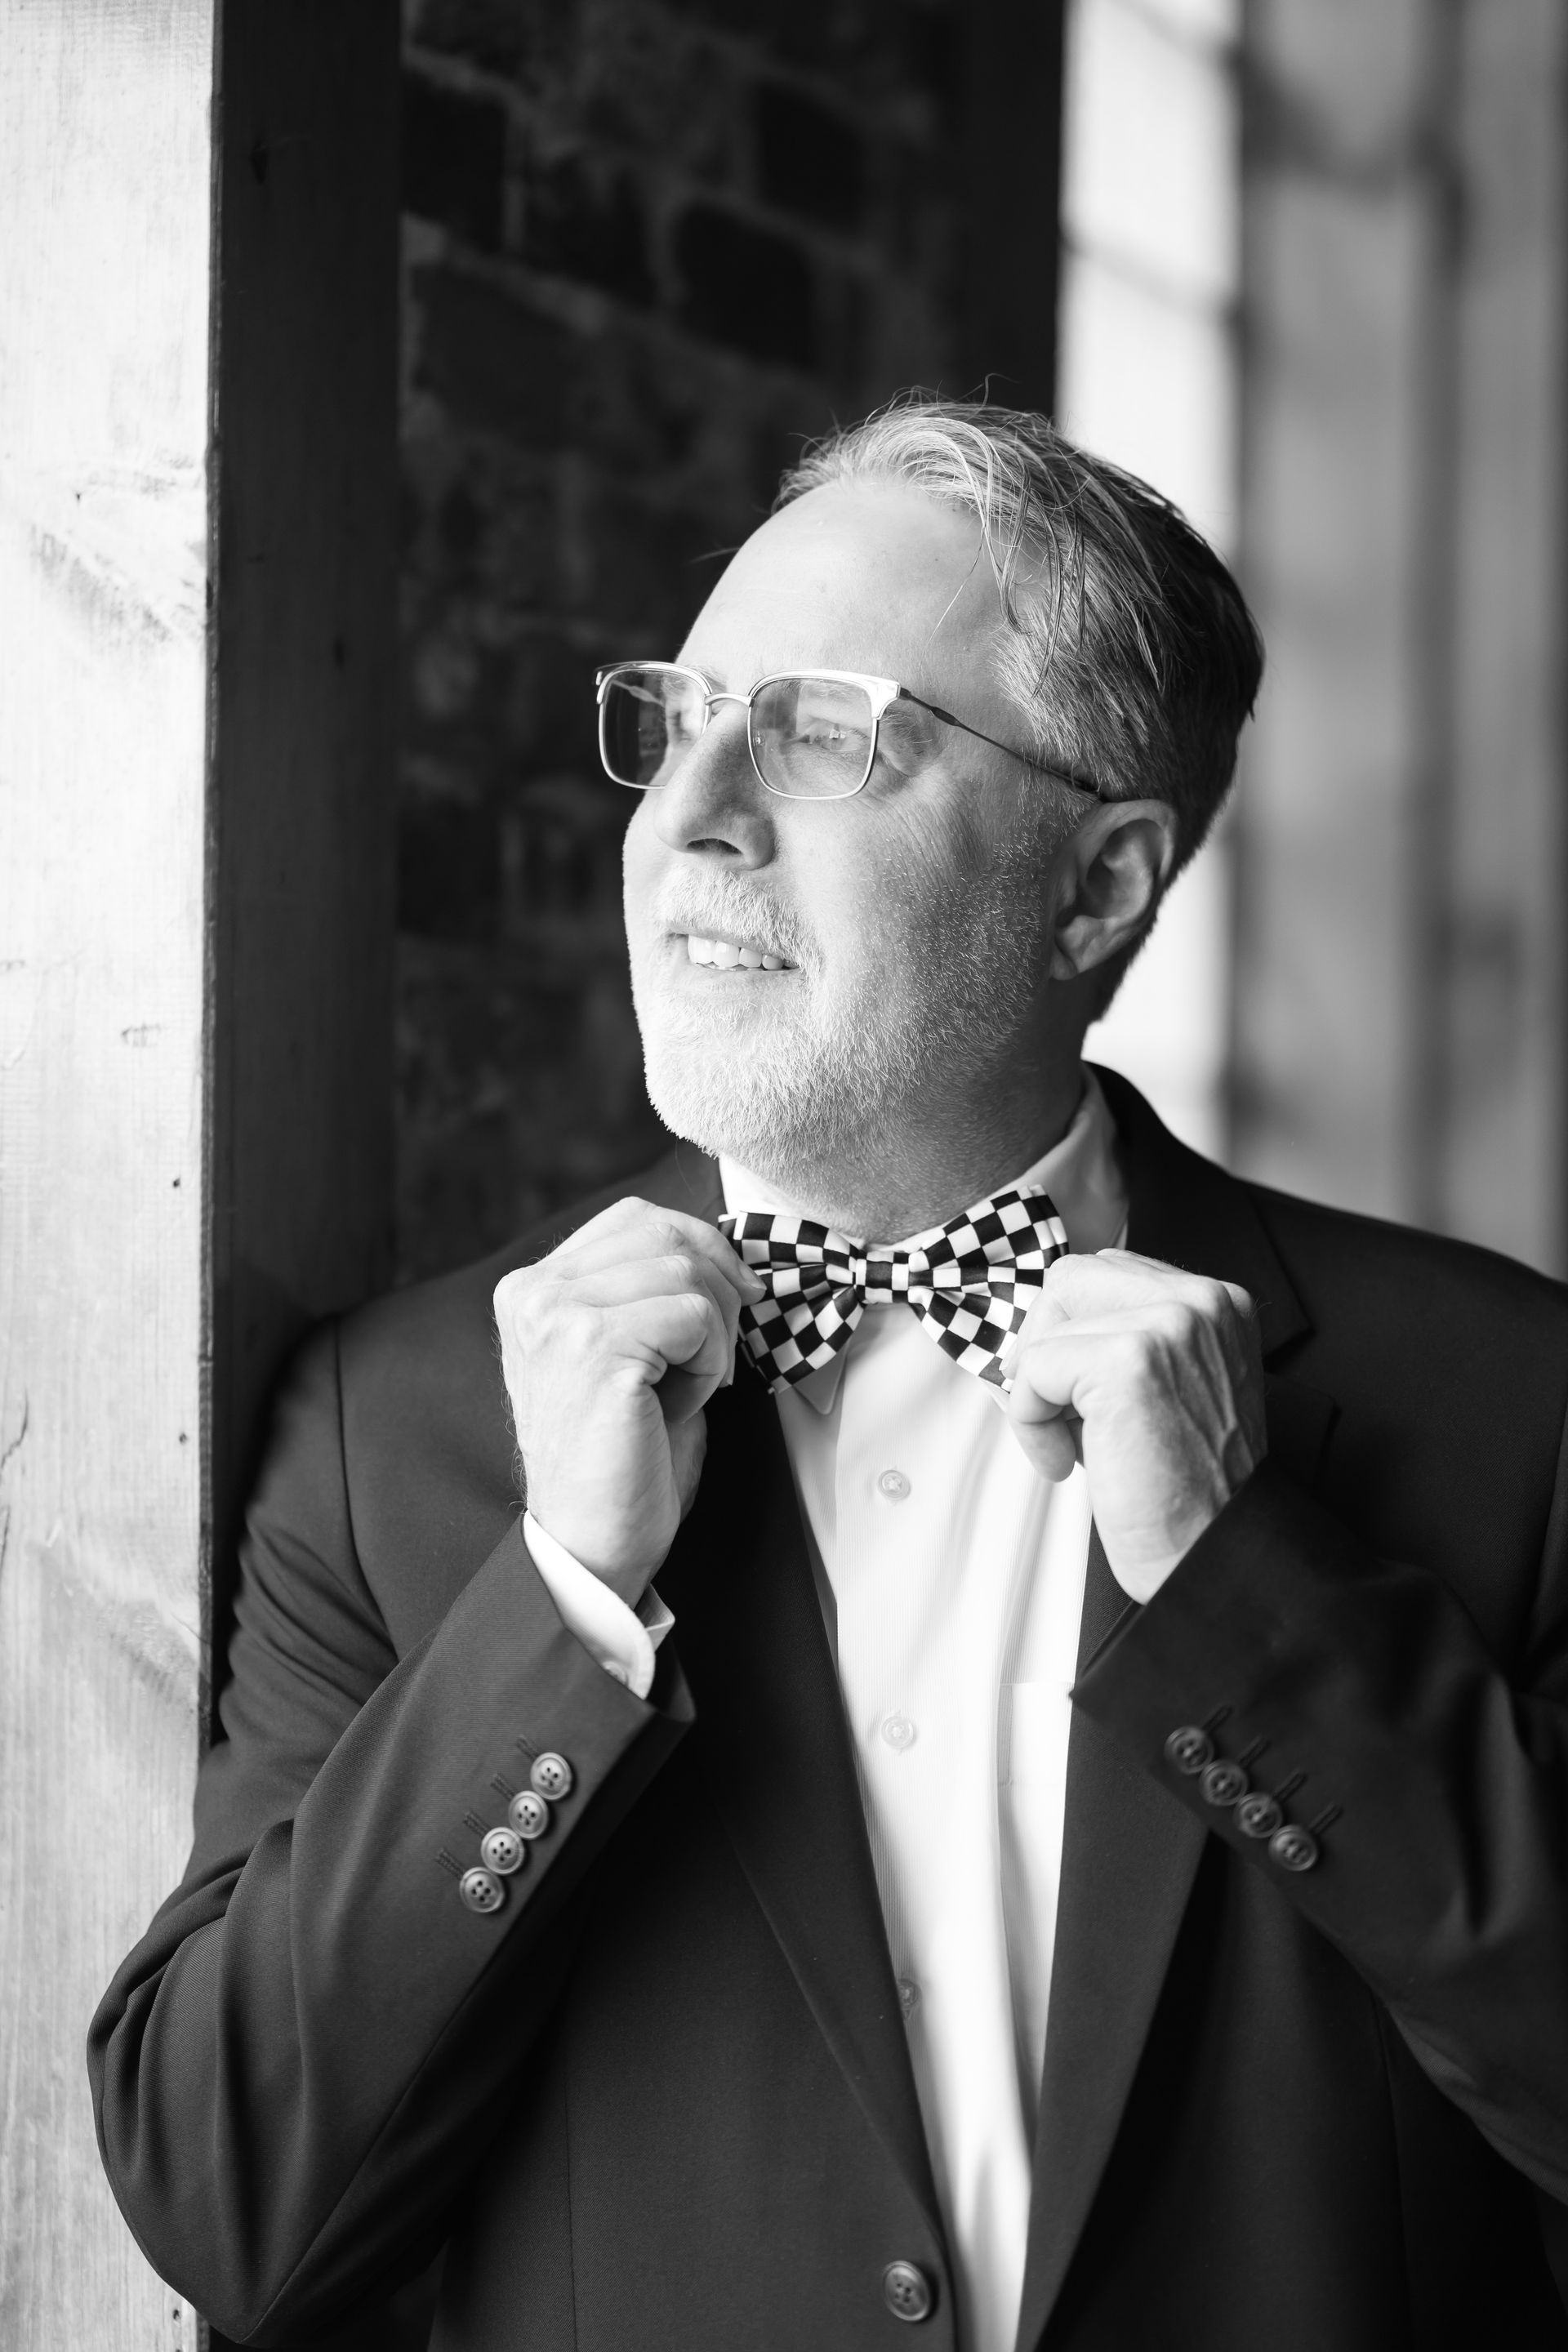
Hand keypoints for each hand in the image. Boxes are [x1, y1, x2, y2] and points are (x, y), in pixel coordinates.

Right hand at [494, 1199, 763, 1605]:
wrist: (589, 1546)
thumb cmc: (618, 1461)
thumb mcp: (626, 1352)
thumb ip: (648, 1291)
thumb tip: (726, 1249)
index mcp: (533, 1288)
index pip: (637, 1219)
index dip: (700, 1253)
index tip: (723, 1308)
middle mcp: (534, 1292)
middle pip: (667, 1234)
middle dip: (717, 1292)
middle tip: (710, 1359)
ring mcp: (558, 1315)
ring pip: (687, 1270)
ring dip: (714, 1335)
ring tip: (683, 1390)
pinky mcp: (593, 1347)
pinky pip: (695, 1315)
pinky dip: (711, 1362)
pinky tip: (680, 1405)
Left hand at [1003, 1250, 1265, 1603]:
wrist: (1214, 1551)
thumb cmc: (1188, 1487)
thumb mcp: (1171, 1385)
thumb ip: (1127, 1337)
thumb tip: (1038, 1326)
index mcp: (1217, 1302)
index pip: (1106, 1273)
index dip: (1073, 1332)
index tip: (1077, 1390)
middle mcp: (1202, 1301)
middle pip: (1070, 1280)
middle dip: (1047, 1347)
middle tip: (1062, 1413)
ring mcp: (1168, 1325)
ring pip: (1047, 1326)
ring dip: (1039, 1393)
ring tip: (1074, 1445)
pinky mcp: (1128, 1361)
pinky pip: (1034, 1369)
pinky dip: (1031, 1421)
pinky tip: (1069, 1462)